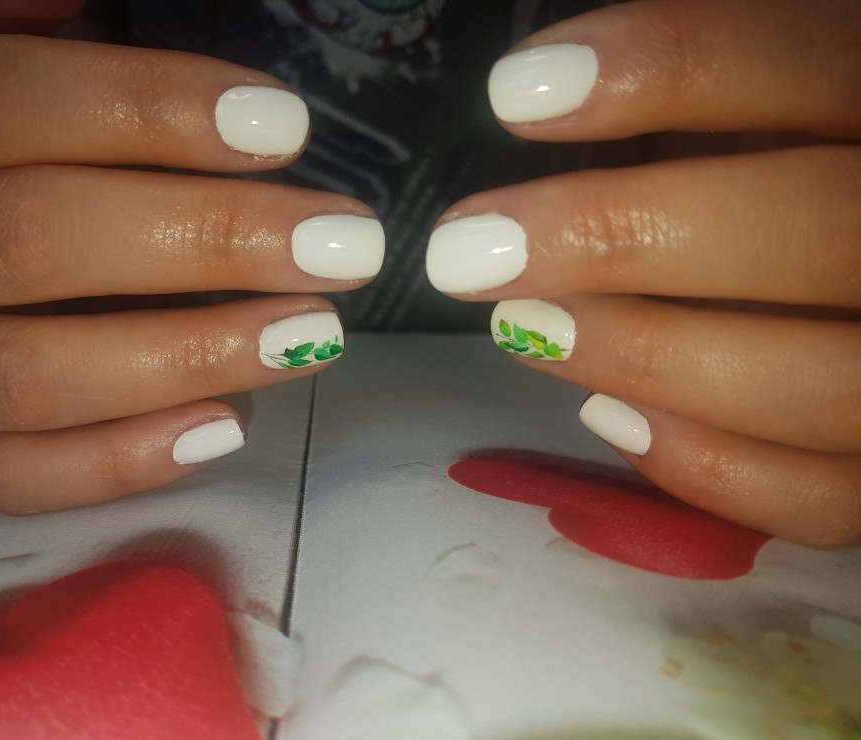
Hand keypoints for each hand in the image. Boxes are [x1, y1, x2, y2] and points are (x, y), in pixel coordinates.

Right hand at [0, 0, 382, 512]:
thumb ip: (42, 39)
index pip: (1, 100)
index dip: (149, 108)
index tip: (287, 130)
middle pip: (33, 239)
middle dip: (207, 240)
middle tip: (342, 243)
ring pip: (27, 375)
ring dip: (185, 356)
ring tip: (313, 335)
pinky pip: (11, 478)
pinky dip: (120, 463)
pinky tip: (224, 428)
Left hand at [426, 0, 860, 546]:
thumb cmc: (797, 186)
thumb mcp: (771, 120)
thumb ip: (711, 109)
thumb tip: (544, 111)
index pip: (812, 63)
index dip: (670, 68)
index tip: (515, 95)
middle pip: (817, 231)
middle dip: (621, 238)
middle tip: (469, 251)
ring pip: (823, 383)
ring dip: (644, 356)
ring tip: (521, 330)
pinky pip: (824, 496)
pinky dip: (703, 465)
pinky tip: (608, 418)